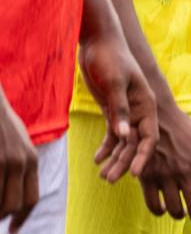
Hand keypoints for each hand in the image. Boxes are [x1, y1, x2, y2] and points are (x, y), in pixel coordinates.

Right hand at [0, 93, 37, 233]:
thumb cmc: (1, 124)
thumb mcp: (20, 144)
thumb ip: (21, 166)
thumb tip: (16, 195)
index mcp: (31, 160)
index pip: (31, 199)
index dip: (21, 218)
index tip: (13, 228)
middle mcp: (19, 163)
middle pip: (13, 205)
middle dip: (3, 215)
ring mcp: (2, 163)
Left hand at [78, 29, 157, 181]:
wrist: (99, 43)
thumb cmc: (111, 59)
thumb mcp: (115, 82)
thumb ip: (119, 109)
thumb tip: (123, 136)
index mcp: (147, 103)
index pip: (149, 136)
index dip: (143, 155)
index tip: (134, 173)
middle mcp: (139, 110)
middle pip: (134, 142)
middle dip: (124, 162)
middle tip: (110, 179)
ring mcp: (126, 111)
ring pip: (123, 141)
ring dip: (115, 158)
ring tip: (103, 176)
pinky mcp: (112, 110)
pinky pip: (112, 133)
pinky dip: (106, 147)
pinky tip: (98, 159)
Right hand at [137, 100, 190, 227]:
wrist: (156, 115)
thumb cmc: (183, 129)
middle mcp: (185, 172)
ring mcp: (165, 176)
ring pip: (175, 211)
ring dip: (181, 215)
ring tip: (183, 212)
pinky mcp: (147, 177)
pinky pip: (153, 205)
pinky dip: (160, 211)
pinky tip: (165, 208)